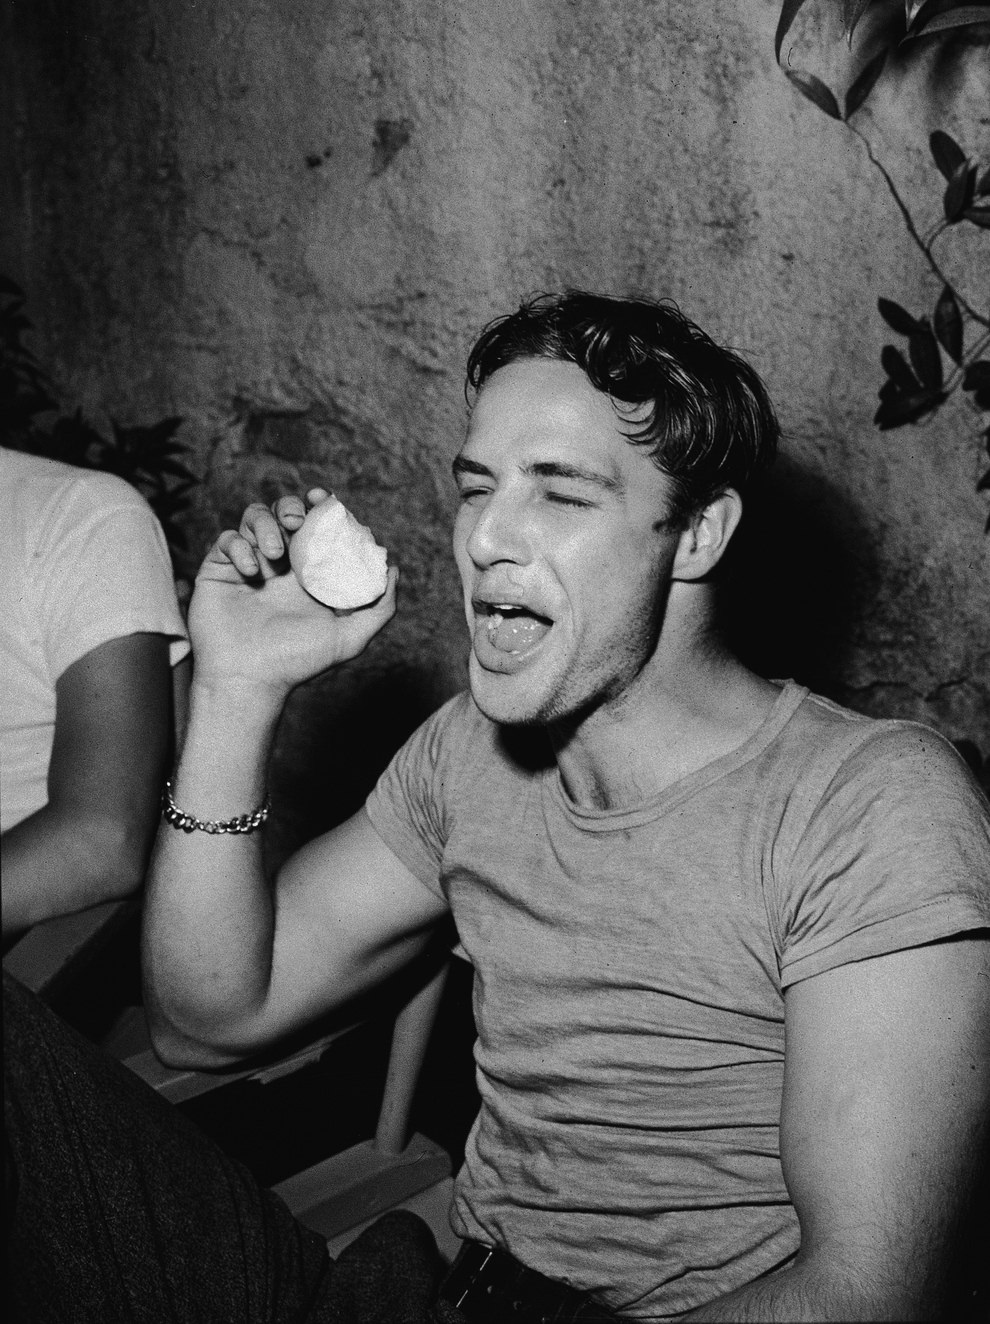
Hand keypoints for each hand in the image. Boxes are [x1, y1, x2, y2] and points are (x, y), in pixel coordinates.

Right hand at [189, 488, 397, 695]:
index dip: (321, 507)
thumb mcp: (350, 638)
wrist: (249, 678)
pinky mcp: (220, 569)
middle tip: (296, 520)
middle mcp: (280, 564)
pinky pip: (228, 539)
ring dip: (266, 525)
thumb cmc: (297, 662)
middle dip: (291, 506)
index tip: (325, 498)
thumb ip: (379, 608)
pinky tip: (251, 571)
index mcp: (309, 572)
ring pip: (254, 517)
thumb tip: (393, 570)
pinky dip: (240, 547)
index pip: (316, 526)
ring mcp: (249, 563)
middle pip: (284, 512)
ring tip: (275, 555)